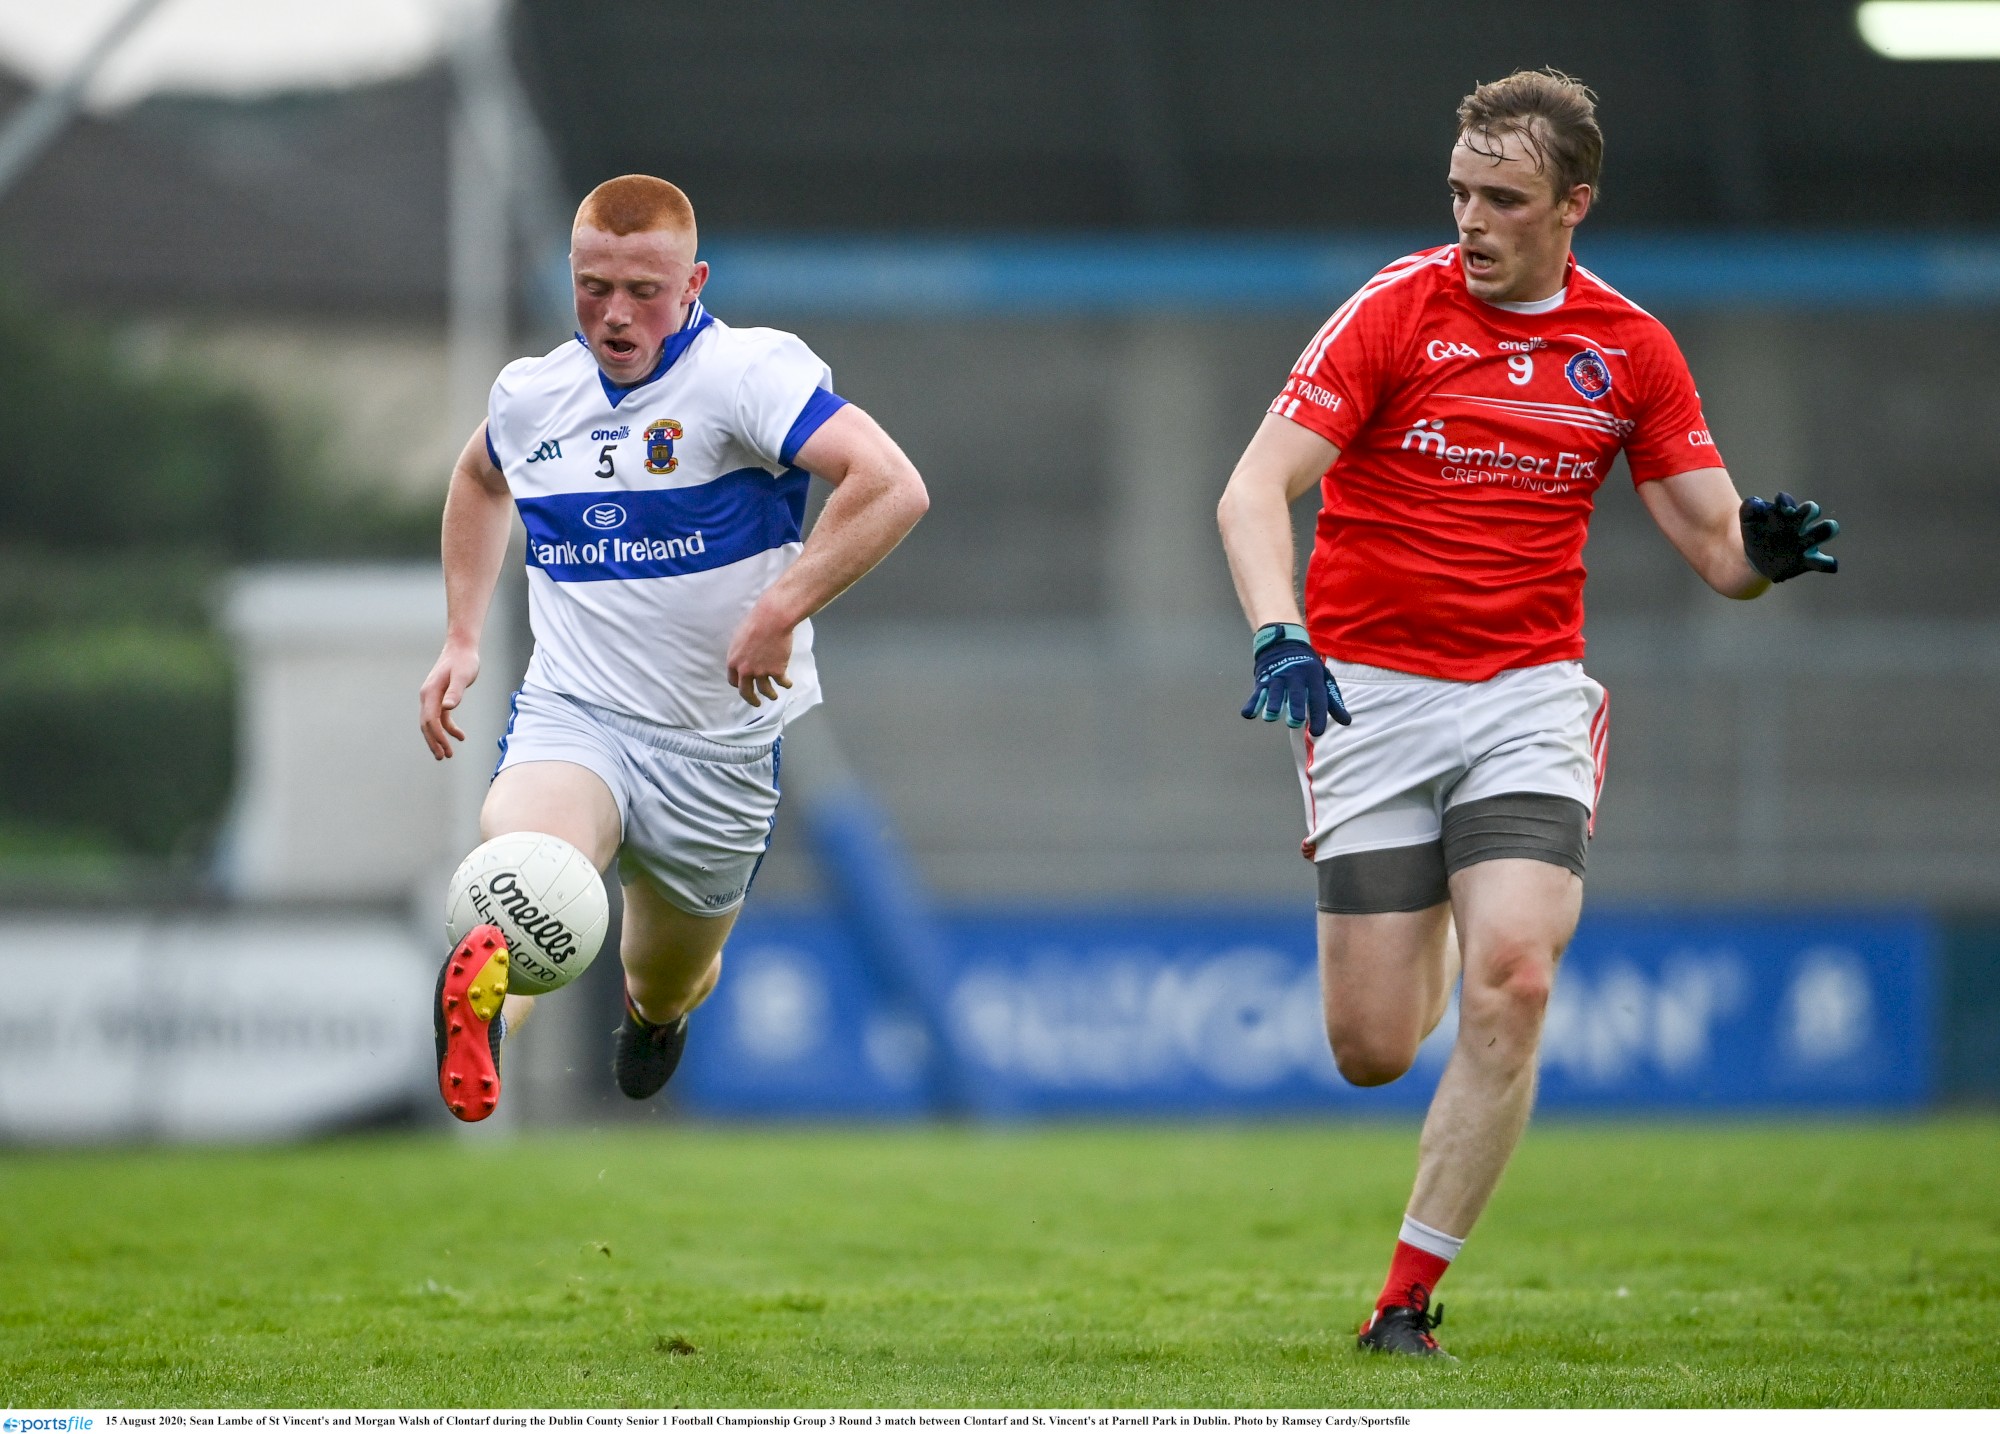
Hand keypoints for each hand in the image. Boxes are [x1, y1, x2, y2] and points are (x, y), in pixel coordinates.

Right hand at [419, 639, 480, 759]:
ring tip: (447, 754)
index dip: (437, 736)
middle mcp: (427, 696)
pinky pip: (440, 717)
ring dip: (439, 738)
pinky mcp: (439, 697)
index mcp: (431, 692)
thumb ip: (456, 692)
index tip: (445, 749)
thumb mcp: (463, 676)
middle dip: (434, 742)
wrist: (461, 648)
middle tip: (442, 757)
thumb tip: (448, 708)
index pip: (430, 719)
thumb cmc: (464, 661)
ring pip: (432, 723)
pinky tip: (460, 736)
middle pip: (427, 724)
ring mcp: (432, 697)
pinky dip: (448, 728)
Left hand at [725, 600, 796, 706]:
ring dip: (771, 695)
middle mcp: (746, 671)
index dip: (739, 685)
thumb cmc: (754, 623)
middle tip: (756, 703)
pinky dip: (786, 684)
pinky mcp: (777, 671)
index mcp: (733, 662)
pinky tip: (788, 684)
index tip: (744, 687)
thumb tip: (743, 657)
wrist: (772, 620)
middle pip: (746, 692)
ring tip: (774, 696)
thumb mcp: (739, 638)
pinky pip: (782, 682)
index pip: (733, 681)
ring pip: (766, 691)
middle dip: (752, 700)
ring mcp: (762, 672)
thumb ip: (740, 652)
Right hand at [1240, 623, 1350, 736]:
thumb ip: (1333, 702)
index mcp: (1313, 677)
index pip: (1318, 698)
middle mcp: (1296, 676)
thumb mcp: (1323, 679)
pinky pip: (1257, 692)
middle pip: (1295, 694)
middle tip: (1295, 722)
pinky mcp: (1263, 680)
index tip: (1317, 733)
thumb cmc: (1307, 667)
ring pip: (1275, 692)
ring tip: (1271, 716)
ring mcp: (1278, 677)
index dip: (1318, 715)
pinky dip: (1252, 703)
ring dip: (1272, 704)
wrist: (1284, 642)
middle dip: (1294, 707)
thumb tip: (1346, 722)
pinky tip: (1248, 714)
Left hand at [1741, 491, 1838, 581]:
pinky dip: (1830, 563)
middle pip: (1812, 509)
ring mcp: (1804, 543)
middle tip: (1796, 520)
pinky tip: (1829, 565)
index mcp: (1781, 514)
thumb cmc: (1757, 535)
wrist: (1756, 561)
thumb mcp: (1748, 521)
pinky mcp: (1808, 562)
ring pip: (1826, 530)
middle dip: (1810, 509)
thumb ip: (1749, 508)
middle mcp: (1798, 525)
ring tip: (1811, 539)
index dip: (1783, 502)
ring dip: (1826, 529)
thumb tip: (1759, 504)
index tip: (1778, 511)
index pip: (1785, 501)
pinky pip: (1826, 563)